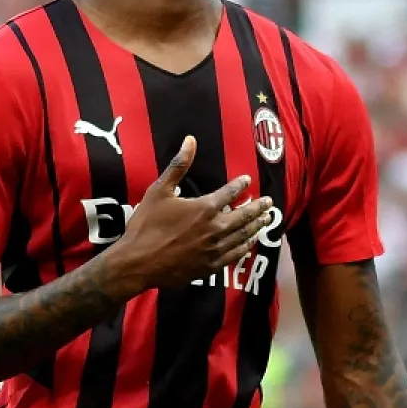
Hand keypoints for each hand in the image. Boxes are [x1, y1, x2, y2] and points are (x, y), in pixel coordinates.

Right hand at [105, 136, 273, 296]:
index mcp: (204, 208)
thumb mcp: (159, 191)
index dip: (240, 185)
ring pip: (243, 236)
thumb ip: (178, 165)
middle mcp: (215, 229)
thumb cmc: (146, 225)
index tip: (248, 180)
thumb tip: (190, 140)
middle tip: (269, 203)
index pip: (230, 193)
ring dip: (256, 226)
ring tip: (266, 220)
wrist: (137, 264)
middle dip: (258, 208)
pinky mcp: (210, 267)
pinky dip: (245, 247)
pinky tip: (249, 243)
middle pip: (244, 216)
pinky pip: (234, 255)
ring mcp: (214, 250)